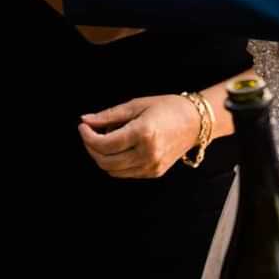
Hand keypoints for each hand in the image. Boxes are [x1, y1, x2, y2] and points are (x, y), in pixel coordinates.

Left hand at [79, 94, 199, 178]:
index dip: (87, 137)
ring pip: (113, 171)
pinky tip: (119, 148)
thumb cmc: (167, 108)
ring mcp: (151, 166)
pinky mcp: (154, 173)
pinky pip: (125, 173)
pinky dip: (116, 163)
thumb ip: (109, 115)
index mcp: (143, 133)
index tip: (83, 126)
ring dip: (102, 157)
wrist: (195, 122)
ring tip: (104, 140)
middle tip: (89, 133)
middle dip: (91, 148)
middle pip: (105, 161)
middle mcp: (147, 153)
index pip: (104, 144)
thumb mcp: (137, 105)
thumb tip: (86, 120)